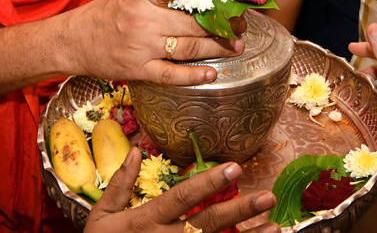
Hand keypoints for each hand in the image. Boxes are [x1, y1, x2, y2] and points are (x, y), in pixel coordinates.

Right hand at [66, 0, 244, 85]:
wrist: (70, 41)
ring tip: (236, 46)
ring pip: (189, 48)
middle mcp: (144, 20)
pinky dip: (194, 75)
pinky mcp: (138, 70)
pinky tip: (212, 73)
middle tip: (240, 23)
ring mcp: (142, 47)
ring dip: (217, 47)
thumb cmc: (103, 15)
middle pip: (193, 21)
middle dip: (222, 22)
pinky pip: (172, 75)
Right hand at [87, 148, 277, 232]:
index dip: (208, 182)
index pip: (183, 197)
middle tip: (267, 197)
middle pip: (208, 223)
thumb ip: (119, 185)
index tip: (234, 167)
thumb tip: (135, 151)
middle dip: (239, 209)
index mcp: (147, 221)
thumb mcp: (102, 217)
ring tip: (275, 227)